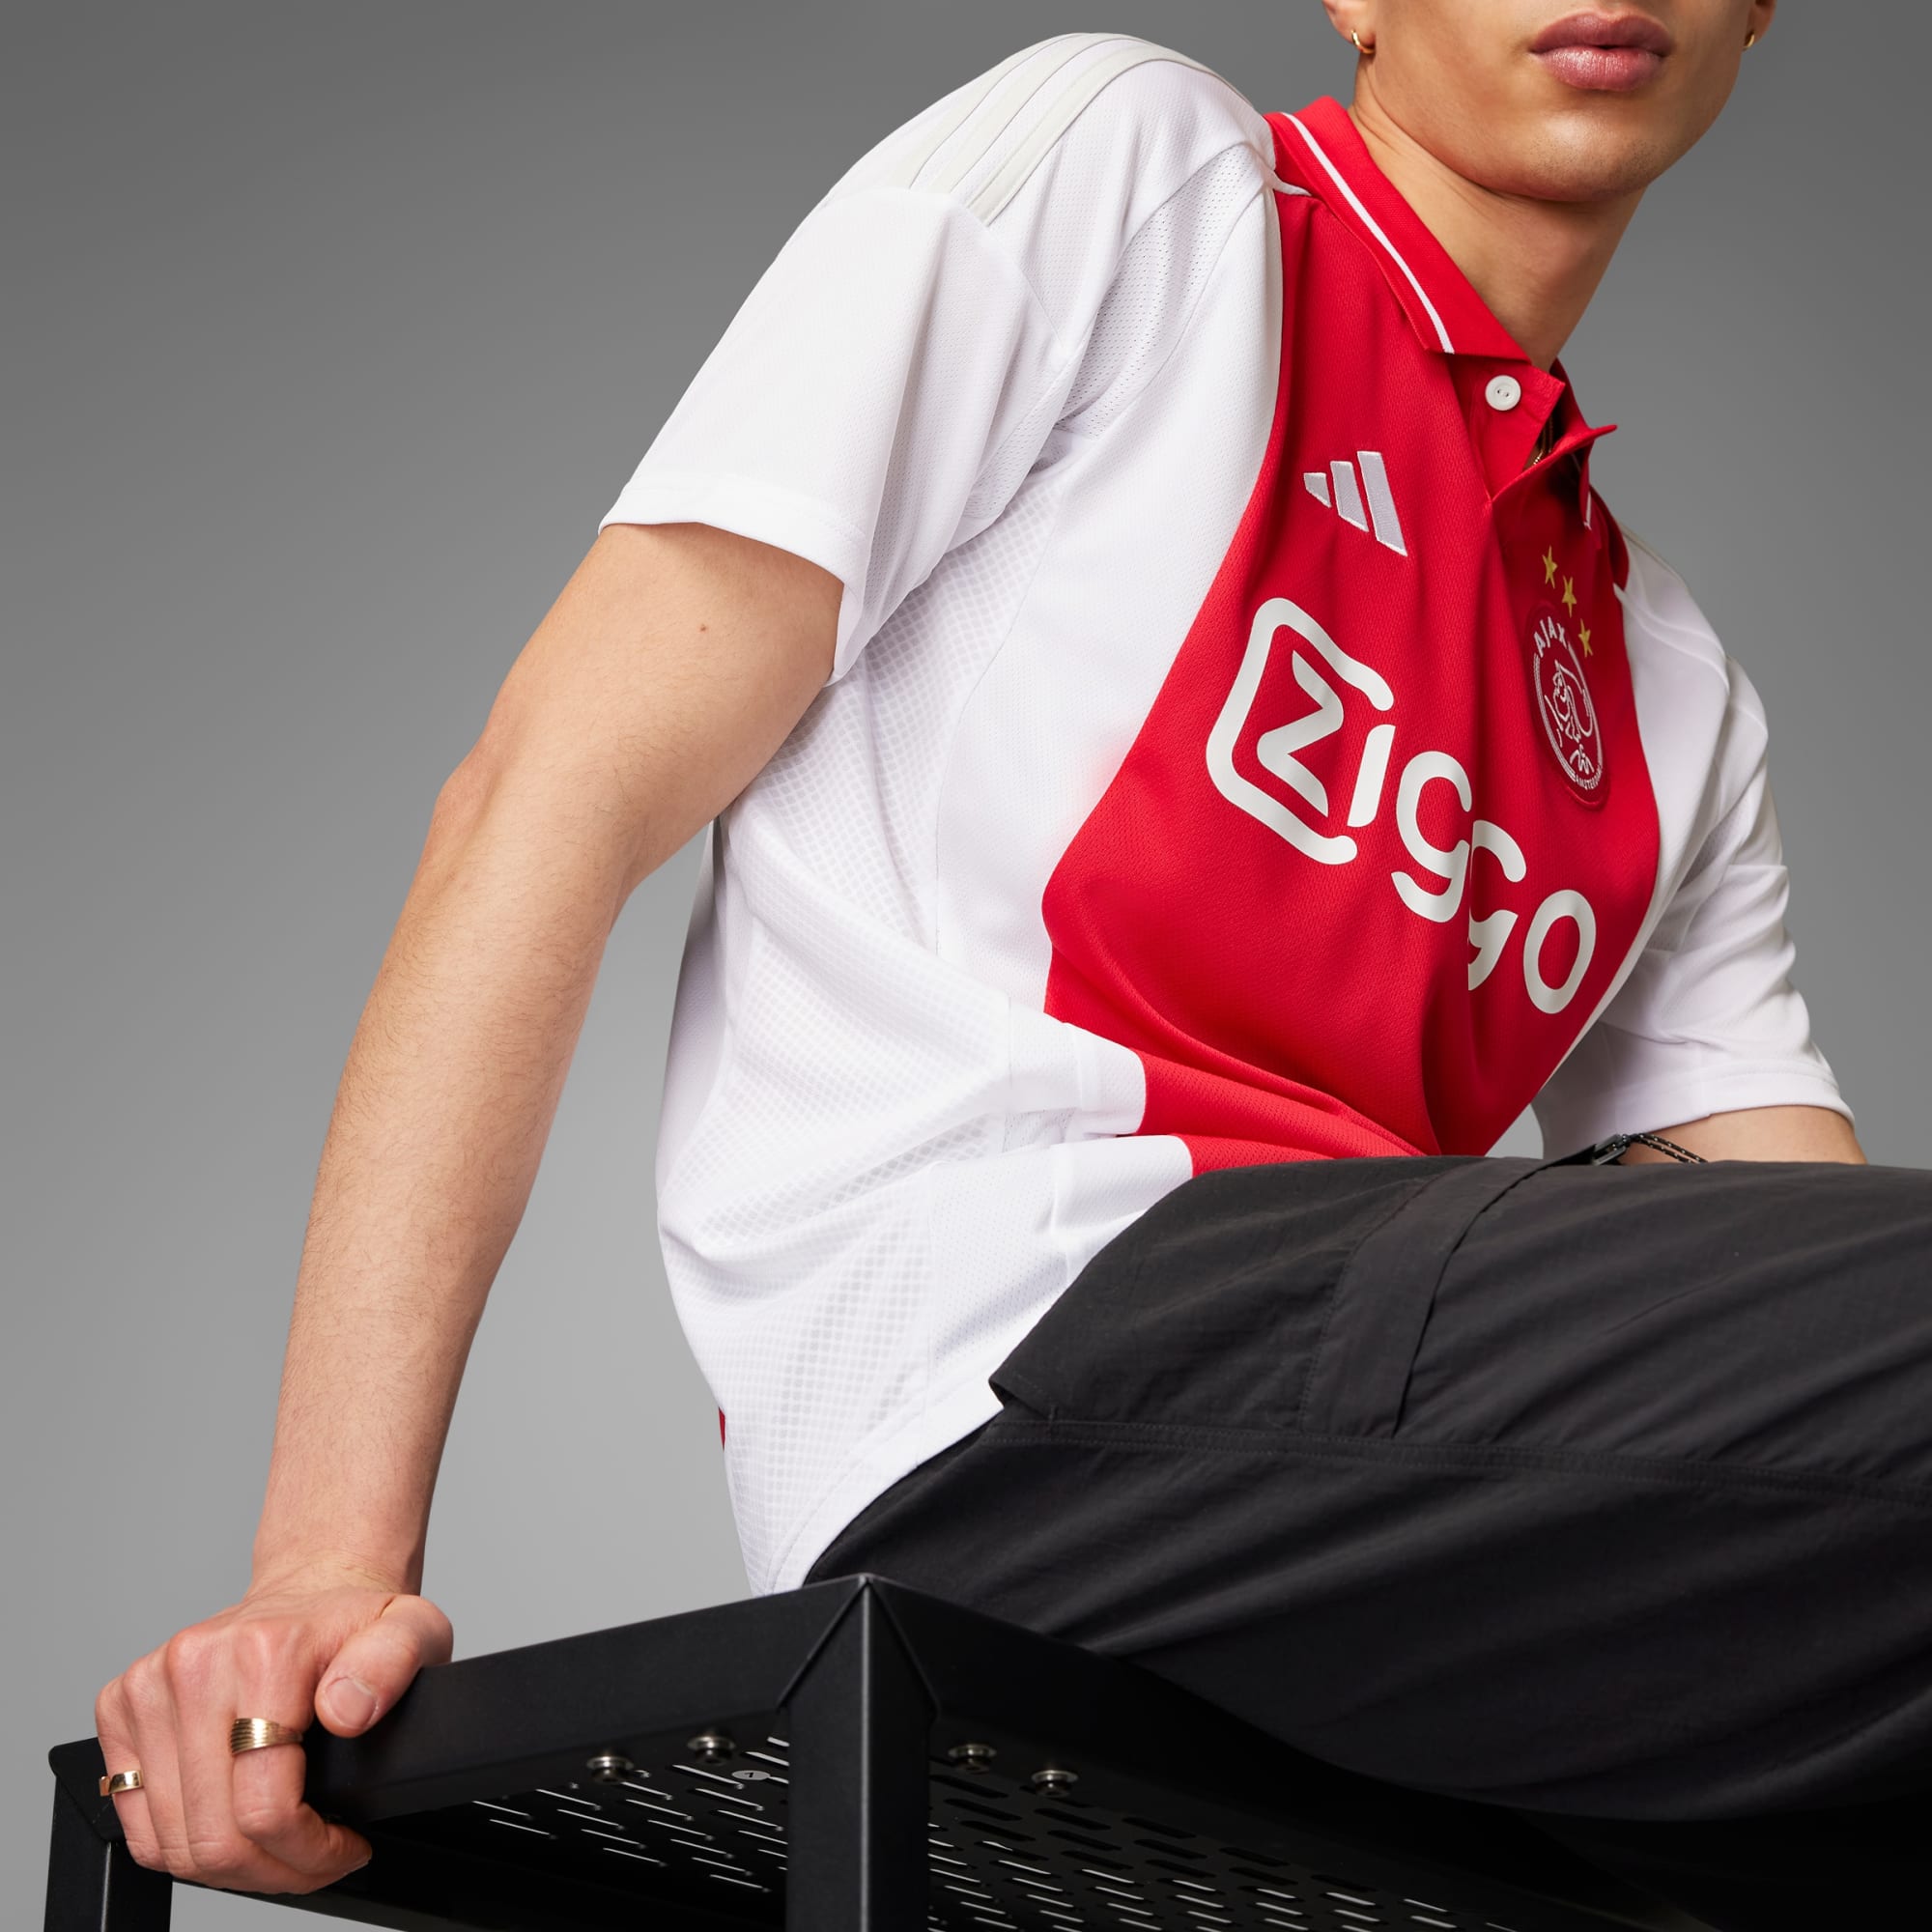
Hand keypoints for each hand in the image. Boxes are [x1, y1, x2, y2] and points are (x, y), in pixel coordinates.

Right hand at [93, 1561, 453, 1893]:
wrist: (310, 1591)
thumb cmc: (356, 1621)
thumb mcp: (412, 1631)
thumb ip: (392, 1666)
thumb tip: (346, 1710)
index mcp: (263, 1652)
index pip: (264, 1807)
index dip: (309, 1852)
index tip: (343, 1847)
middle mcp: (194, 1664)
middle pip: (214, 1836)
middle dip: (273, 1871)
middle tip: (315, 1860)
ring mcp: (148, 1685)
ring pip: (169, 1841)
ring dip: (228, 1867)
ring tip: (279, 1846)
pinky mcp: (119, 1706)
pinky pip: (135, 1819)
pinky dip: (182, 1843)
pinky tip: (233, 1825)